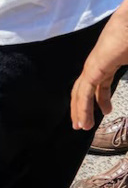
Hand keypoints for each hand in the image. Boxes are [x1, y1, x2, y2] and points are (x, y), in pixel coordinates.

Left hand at [70, 1, 127, 129]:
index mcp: (108, 60)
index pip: (100, 84)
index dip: (100, 99)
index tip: (105, 111)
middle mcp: (98, 63)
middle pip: (85, 89)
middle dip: (83, 107)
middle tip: (84, 124)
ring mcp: (94, 64)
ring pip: (81, 92)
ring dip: (80, 111)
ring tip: (81, 126)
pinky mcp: (94, 67)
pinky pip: (85, 90)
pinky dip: (82, 106)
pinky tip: (82, 119)